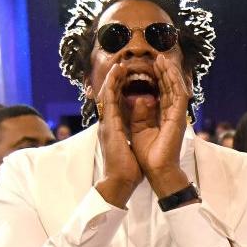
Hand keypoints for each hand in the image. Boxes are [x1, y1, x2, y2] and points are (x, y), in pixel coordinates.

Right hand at [94, 63, 142, 206]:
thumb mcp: (133, 145)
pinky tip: (117, 73)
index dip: (120, 89)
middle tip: (122, 66)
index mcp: (114, 128)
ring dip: (113, 78)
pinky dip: (113, 84)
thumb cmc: (128, 168)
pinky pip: (109, 99)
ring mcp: (106, 123)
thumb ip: (134, 131)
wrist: (120, 181)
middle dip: (115, 80)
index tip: (126, 78)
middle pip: (110, 96)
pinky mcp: (109, 124)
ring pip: (107, 93)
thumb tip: (140, 120)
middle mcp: (108, 123)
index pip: (116, 103)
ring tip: (119, 65)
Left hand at [130, 54, 192, 195]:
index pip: (161, 94)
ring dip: (169, 73)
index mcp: (162, 118)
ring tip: (162, 59)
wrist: (155, 170)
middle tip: (158, 58)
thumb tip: (140, 98)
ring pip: (175, 88)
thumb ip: (140, 113)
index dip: (157, 80)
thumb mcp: (138, 130)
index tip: (150, 67)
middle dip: (164, 73)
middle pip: (169, 88)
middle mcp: (171, 115)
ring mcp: (176, 116)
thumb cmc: (147, 156)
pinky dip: (173, 81)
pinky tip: (168, 70)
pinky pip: (178, 94)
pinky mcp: (178, 118)